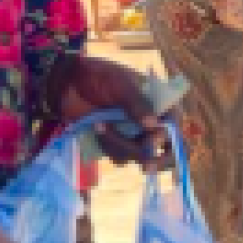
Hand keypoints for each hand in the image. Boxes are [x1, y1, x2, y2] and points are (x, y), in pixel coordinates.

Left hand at [53, 55, 171, 168]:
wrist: (67, 83)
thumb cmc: (98, 76)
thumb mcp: (120, 85)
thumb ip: (138, 105)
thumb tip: (156, 128)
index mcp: (160, 104)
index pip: (175, 127)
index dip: (170, 139)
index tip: (152, 142)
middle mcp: (151, 123)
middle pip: (165, 151)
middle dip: (154, 158)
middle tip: (144, 166)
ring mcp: (134, 135)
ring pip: (139, 156)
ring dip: (119, 145)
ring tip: (99, 124)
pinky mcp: (117, 144)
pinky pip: (120, 157)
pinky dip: (108, 146)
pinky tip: (96, 128)